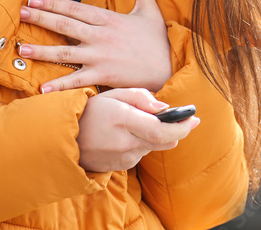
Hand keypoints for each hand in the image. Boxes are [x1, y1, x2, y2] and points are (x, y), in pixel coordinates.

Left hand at [18, 0, 172, 92]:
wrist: (169, 67)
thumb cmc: (158, 41)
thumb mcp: (151, 10)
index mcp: (109, 19)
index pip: (75, 8)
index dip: (53, 3)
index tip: (34, 0)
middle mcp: (100, 36)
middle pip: (64, 25)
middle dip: (40, 19)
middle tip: (19, 14)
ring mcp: (100, 57)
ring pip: (64, 52)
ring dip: (41, 50)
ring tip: (22, 48)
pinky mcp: (102, 75)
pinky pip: (76, 80)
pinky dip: (59, 85)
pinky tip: (41, 88)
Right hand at [76, 87, 199, 172]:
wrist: (65, 138)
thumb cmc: (91, 111)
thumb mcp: (114, 94)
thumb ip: (141, 97)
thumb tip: (164, 108)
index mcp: (123, 120)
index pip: (161, 129)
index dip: (182, 126)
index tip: (195, 118)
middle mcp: (125, 142)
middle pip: (164, 141)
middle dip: (179, 131)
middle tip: (189, 121)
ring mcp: (123, 158)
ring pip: (153, 146)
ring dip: (156, 136)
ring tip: (140, 123)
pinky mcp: (121, 167)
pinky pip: (141, 153)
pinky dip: (142, 143)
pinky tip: (128, 135)